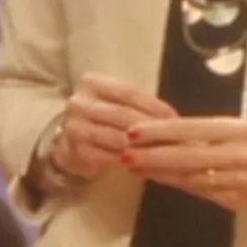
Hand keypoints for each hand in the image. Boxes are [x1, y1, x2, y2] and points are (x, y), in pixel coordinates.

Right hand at [50, 75, 170, 180]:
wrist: (75, 140)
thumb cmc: (105, 117)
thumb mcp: (119, 103)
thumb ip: (140, 105)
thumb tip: (173, 118)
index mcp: (92, 83)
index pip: (128, 92)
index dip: (153, 105)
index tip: (174, 117)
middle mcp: (78, 102)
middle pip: (120, 113)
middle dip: (148, 126)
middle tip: (169, 137)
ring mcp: (73, 126)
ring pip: (112, 136)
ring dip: (137, 145)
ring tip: (158, 150)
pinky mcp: (73, 150)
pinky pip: (104, 156)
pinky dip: (124, 159)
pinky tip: (140, 163)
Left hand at [125, 117, 246, 213]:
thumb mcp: (238, 132)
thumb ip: (206, 135)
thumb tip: (164, 135)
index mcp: (235, 130)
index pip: (189, 128)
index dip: (158, 131)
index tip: (133, 131)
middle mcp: (236, 153)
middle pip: (185, 154)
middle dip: (151, 155)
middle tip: (124, 153)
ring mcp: (237, 179)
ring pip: (189, 176)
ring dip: (159, 172)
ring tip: (134, 167)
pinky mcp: (237, 200)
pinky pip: (201, 192)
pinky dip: (179, 185)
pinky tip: (160, 180)